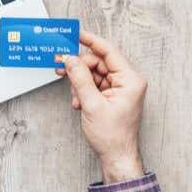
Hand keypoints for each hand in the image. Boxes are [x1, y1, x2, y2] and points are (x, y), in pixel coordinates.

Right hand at [56, 31, 146, 183]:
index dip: (91, 41)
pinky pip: (95, 85)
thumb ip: (80, 79)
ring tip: (75, 97)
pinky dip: (84, 91)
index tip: (76, 34)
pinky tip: (79, 102)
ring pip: (95, 74)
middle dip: (79, 68)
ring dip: (80, 83)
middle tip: (61, 66)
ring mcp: (121, 89)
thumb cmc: (112, 136)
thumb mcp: (92, 104)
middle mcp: (128, 81)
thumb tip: (70, 59)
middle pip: (99, 63)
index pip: (109, 51)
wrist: (117, 157)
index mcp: (130, 79)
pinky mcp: (114, 96)